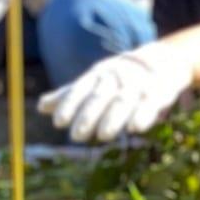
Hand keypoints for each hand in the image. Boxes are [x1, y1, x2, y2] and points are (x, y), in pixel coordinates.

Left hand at [39, 42, 193, 143]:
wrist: (159, 62)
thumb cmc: (117, 77)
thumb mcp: (92, 82)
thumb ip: (69, 95)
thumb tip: (41, 107)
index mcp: (97, 75)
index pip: (80, 90)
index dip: (69, 105)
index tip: (58, 123)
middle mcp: (115, 79)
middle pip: (100, 97)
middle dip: (88, 115)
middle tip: (76, 136)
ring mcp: (136, 85)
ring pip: (123, 102)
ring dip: (113, 118)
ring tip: (103, 136)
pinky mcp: (156, 94)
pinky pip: (149, 104)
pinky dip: (143, 115)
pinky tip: (135, 128)